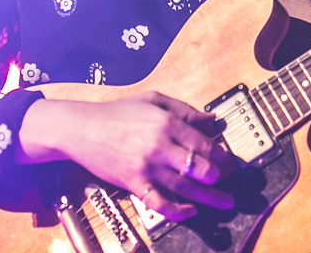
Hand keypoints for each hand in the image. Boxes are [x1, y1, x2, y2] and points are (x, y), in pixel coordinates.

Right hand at [15, 91, 233, 220]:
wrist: (82, 128)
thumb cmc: (117, 113)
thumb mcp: (153, 99)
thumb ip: (184, 109)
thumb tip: (211, 120)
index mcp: (167, 122)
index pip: (204, 143)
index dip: (221, 154)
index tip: (228, 160)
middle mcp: (160, 146)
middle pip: (199, 167)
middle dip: (218, 176)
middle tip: (227, 180)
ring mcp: (147, 167)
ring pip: (185, 187)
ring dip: (209, 197)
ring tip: (224, 202)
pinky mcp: (134, 184)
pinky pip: (160, 202)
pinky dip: (178, 210)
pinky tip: (190, 210)